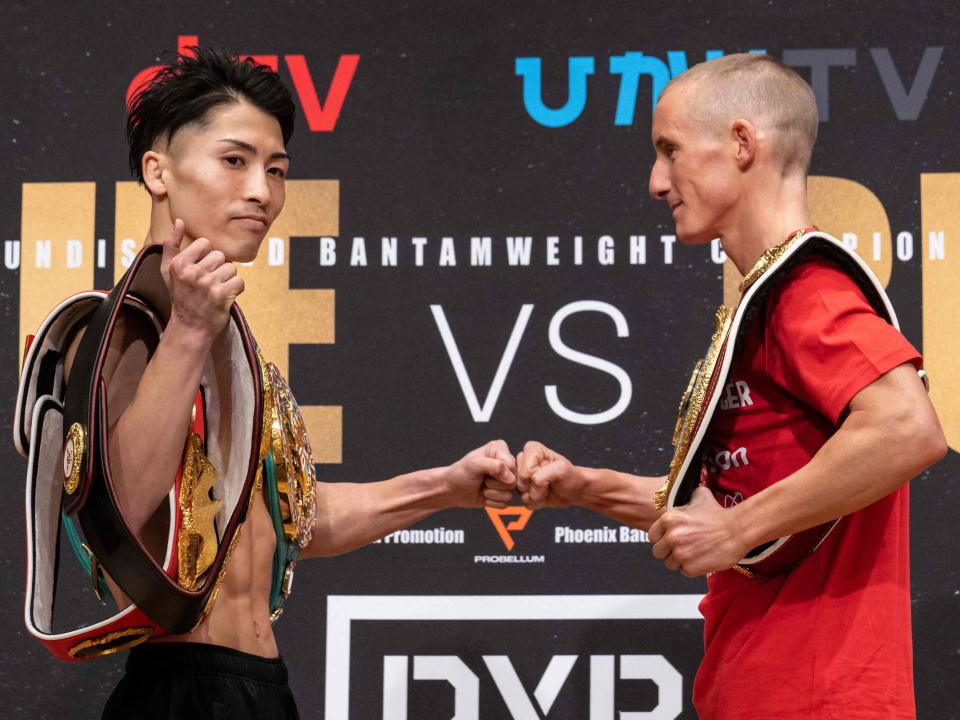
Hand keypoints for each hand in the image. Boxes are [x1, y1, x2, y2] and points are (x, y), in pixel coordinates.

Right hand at [161, 218, 244, 340]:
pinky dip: (236, 290)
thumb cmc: (181, 295)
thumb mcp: (169, 270)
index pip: (205, 244)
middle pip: (220, 256)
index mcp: (179, 263)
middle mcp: (192, 272)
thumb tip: (180, 221)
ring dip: (227, 280)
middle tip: (207, 285)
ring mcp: (207, 284)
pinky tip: (224, 297)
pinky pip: (240, 282)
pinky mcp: (221, 295)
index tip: (199, 271)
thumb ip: (171, 244)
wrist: (190, 327)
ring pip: (232, 268)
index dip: (206, 257)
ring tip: (215, 291)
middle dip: (218, 269)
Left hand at [444, 439, 516, 507]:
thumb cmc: (459, 474)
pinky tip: (484, 495)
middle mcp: (504, 463)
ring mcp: (504, 480)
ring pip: (510, 493)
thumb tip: (510, 477)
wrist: (451, 490)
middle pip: (513, 481)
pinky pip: (505, 503)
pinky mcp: (502, 494)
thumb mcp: (473, 464)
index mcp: (499, 449)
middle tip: (482, 479)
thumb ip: (493, 466)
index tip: (485, 472)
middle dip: (494, 484)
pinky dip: (492, 502)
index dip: (500, 473)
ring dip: (492, 494)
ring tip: (482, 486)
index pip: (512, 465)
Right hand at [516, 440, 584, 508]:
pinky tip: (545, 495)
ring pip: (521, 493)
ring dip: (538, 495)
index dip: (538, 476)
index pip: (525, 471)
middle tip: (549, 481)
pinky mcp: (524, 491)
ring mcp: (523, 477)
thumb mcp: (561, 469)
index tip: (549, 473)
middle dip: (537, 487)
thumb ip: (543, 475)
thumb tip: (532, 486)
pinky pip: (525, 502)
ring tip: (548, 488)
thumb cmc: (571, 476)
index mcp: (532, 450)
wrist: (575, 490)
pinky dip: (537, 502)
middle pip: (521, 482)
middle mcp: (524, 462)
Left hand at [647, 486, 748, 576]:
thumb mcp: (700, 496)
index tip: (669, 539)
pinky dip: (692, 568)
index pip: (652, 536)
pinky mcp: (690, 568)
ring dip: (680, 561)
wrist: (737, 530)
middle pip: (658, 552)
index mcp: (668, 520)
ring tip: (694, 553)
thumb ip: (687, 497)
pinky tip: (701, 558)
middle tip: (682, 548)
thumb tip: (684, 492)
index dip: (661, 538)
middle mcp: (671, 537)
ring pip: (670, 564)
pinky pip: (684, 571)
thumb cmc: (719, 514)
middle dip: (668, 551)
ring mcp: (680, 554)